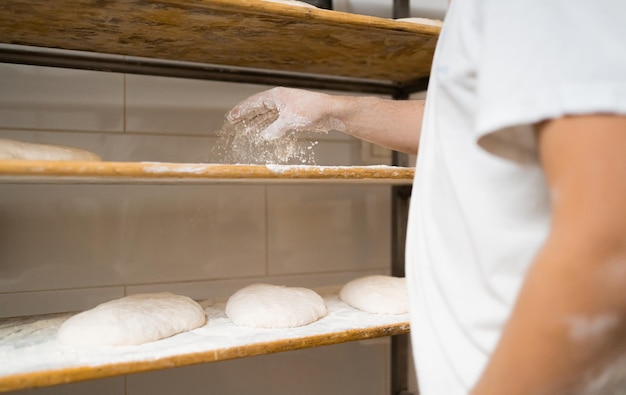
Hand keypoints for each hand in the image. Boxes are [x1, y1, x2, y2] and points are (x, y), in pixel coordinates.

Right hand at [226, 87, 344, 139]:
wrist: (330, 112)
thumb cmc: (312, 110)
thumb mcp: (289, 121)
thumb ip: (274, 129)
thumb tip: (263, 137)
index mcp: (277, 95)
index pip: (254, 102)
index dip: (242, 110)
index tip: (232, 116)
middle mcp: (280, 100)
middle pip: (258, 108)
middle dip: (246, 116)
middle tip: (233, 122)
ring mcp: (287, 108)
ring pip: (267, 115)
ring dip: (256, 122)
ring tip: (244, 129)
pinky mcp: (293, 116)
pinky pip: (276, 122)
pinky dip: (268, 127)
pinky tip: (263, 133)